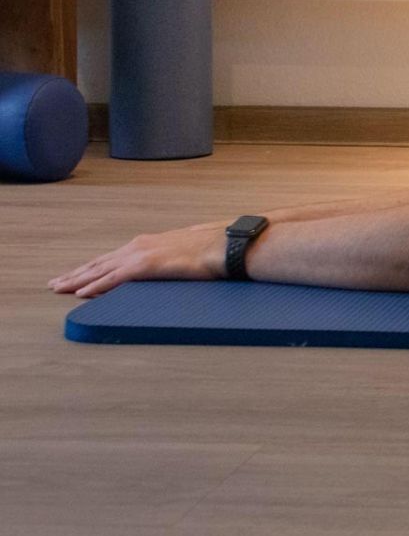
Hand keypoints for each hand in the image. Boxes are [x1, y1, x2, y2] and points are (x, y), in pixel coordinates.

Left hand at [49, 227, 226, 297]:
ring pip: (100, 269)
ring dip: (77, 279)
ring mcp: (141, 254)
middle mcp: (139, 245)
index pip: (112, 258)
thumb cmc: (213, 248)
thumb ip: (173, 257)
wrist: (226, 246)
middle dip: (76, 273)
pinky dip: (94, 285)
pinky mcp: (145, 265)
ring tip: (58, 288)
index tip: (76, 275)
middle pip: (100, 262)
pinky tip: (80, 293)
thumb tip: (174, 263)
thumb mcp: (187, 251)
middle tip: (56, 283)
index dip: (92, 267)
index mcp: (148, 243)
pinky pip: (113, 278)